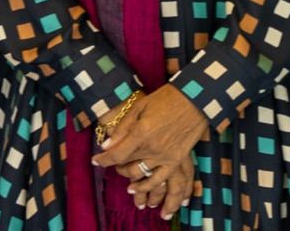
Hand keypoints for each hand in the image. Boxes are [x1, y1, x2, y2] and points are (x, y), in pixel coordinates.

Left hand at [91, 86, 208, 220]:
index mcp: (141, 133)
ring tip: (127, 181)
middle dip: (116, 166)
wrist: (195, 99)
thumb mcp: (140, 107)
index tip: (95, 161)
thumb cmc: (165, 98)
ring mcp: (166, 157)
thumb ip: (123, 127)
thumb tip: (107, 145)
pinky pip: (161, 179)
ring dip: (132, 180)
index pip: (116, 154)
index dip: (103, 160)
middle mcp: (152, 149)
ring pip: (142, 176)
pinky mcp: (177, 160)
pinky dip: (150, 187)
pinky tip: (141, 190)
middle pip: (127, 165)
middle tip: (113, 161)